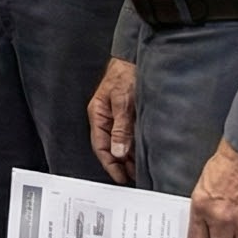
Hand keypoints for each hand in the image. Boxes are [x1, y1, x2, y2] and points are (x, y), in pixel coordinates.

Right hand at [88, 57, 137, 185]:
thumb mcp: (123, 103)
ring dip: (127, 156)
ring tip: (139, 169)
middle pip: (109, 147)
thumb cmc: (125, 75)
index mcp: (97, 115)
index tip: (121, 178)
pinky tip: (140, 153)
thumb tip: (118, 151)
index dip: (110, 164)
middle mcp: (105, 118)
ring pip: (119, 142)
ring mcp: (115, 116)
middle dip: (119, 164)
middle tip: (133, 177)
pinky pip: (127, 135)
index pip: (100, 147)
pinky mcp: (126, 114)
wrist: (133, 59)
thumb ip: (120, 128)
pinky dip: (132, 146)